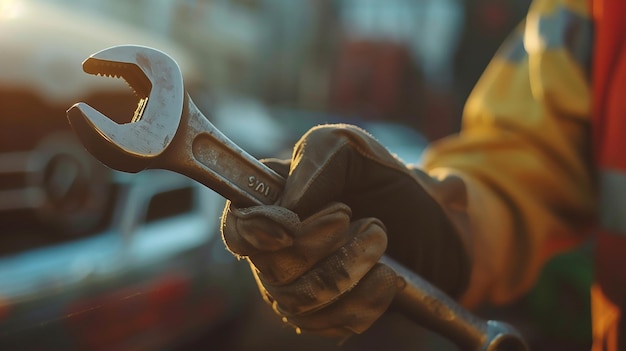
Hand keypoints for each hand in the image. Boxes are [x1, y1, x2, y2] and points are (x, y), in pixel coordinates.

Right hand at [221, 124, 469, 339]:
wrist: (436, 225)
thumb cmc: (388, 180)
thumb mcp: (356, 150)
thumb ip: (317, 162)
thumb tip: (288, 206)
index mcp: (275, 202)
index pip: (236, 227)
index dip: (253, 233)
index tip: (289, 230)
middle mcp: (277, 248)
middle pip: (271, 268)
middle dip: (322, 247)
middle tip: (371, 222)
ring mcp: (298, 285)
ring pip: (299, 302)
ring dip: (348, 272)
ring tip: (382, 245)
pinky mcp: (326, 314)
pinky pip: (329, 324)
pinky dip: (363, 303)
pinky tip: (388, 278)